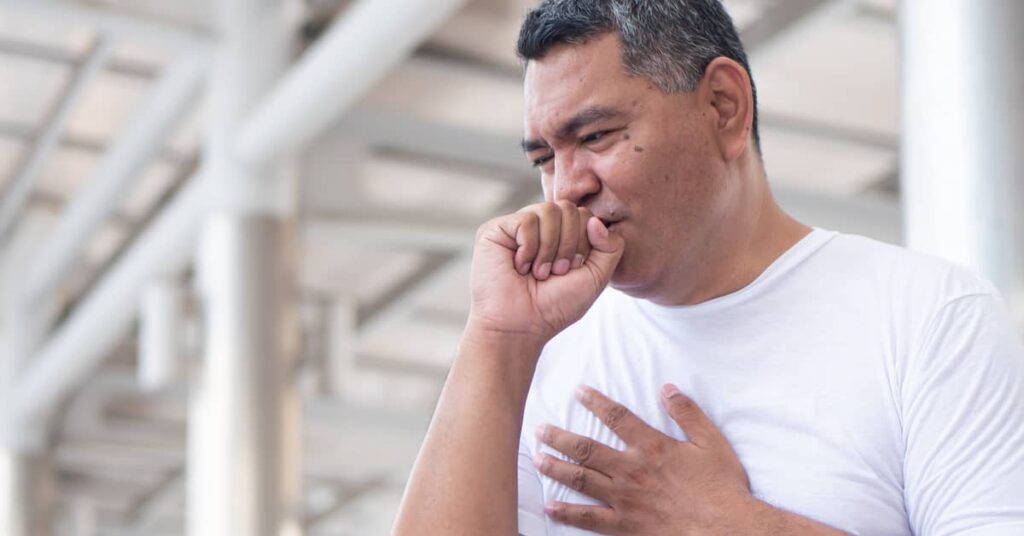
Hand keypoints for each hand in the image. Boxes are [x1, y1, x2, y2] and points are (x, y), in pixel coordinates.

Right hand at [469, 201, 624, 340]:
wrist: (521, 326)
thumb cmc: (555, 306)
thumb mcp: (595, 277)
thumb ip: (610, 247)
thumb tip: (596, 220)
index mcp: (561, 235)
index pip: (584, 215)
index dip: (584, 243)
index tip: (570, 271)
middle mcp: (539, 227)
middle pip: (569, 208)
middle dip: (569, 245)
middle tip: (555, 272)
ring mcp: (517, 227)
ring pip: (549, 210)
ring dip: (550, 248)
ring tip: (538, 272)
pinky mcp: (496, 230)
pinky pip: (526, 220)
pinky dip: (529, 249)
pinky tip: (520, 267)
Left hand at [534, 384, 752, 534]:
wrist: (726, 528)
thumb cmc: (721, 486)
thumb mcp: (711, 442)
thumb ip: (688, 413)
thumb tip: (667, 388)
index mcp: (652, 447)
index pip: (617, 417)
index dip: (595, 402)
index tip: (578, 391)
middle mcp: (632, 470)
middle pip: (587, 449)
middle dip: (559, 437)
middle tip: (539, 430)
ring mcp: (625, 499)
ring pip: (581, 479)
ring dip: (556, 468)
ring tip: (536, 459)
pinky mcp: (625, 525)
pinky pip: (589, 518)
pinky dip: (568, 513)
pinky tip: (550, 506)